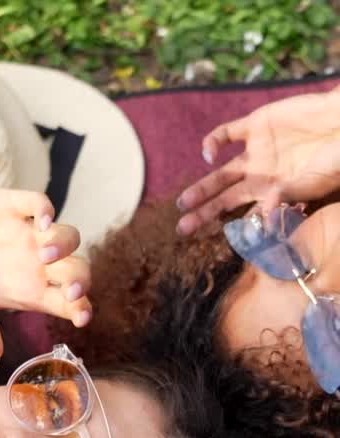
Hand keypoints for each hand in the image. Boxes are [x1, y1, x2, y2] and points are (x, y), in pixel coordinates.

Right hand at [0, 188, 91, 362]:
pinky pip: (40, 202)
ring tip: (43, 256)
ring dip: (64, 246)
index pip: (67, 302)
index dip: (80, 308)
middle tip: (67, 290)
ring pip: (67, 236)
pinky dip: (46, 210)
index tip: (80, 317)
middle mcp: (32, 264)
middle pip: (76, 270)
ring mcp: (23, 233)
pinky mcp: (8, 205)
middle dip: (80, 280)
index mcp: (26, 293)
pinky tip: (40, 223)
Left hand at [176, 88, 339, 234]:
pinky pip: (226, 134)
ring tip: (183, 204)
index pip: (246, 217)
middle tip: (183, 230)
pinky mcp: (256, 124)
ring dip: (201, 188)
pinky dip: (213, 143)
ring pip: (220, 174)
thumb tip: (263, 222)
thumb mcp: (313, 181)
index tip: (217, 242)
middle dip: (204, 214)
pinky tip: (208, 155)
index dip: (231, 230)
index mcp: (275, 194)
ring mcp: (257, 151)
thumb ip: (286, 197)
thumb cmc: (336, 156)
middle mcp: (262, 176)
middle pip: (226, 199)